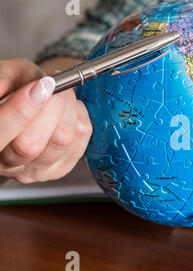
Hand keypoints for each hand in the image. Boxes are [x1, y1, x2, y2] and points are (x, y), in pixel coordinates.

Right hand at [0, 58, 91, 183]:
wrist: (29, 103)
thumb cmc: (13, 91)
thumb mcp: (7, 75)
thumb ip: (3, 77)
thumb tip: (1, 86)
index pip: (0, 133)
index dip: (21, 111)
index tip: (41, 86)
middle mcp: (7, 163)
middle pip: (30, 145)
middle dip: (49, 107)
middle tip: (51, 84)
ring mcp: (35, 171)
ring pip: (60, 141)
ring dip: (67, 109)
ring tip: (61, 92)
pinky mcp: (60, 168)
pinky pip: (80, 137)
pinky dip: (79, 115)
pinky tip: (69, 108)